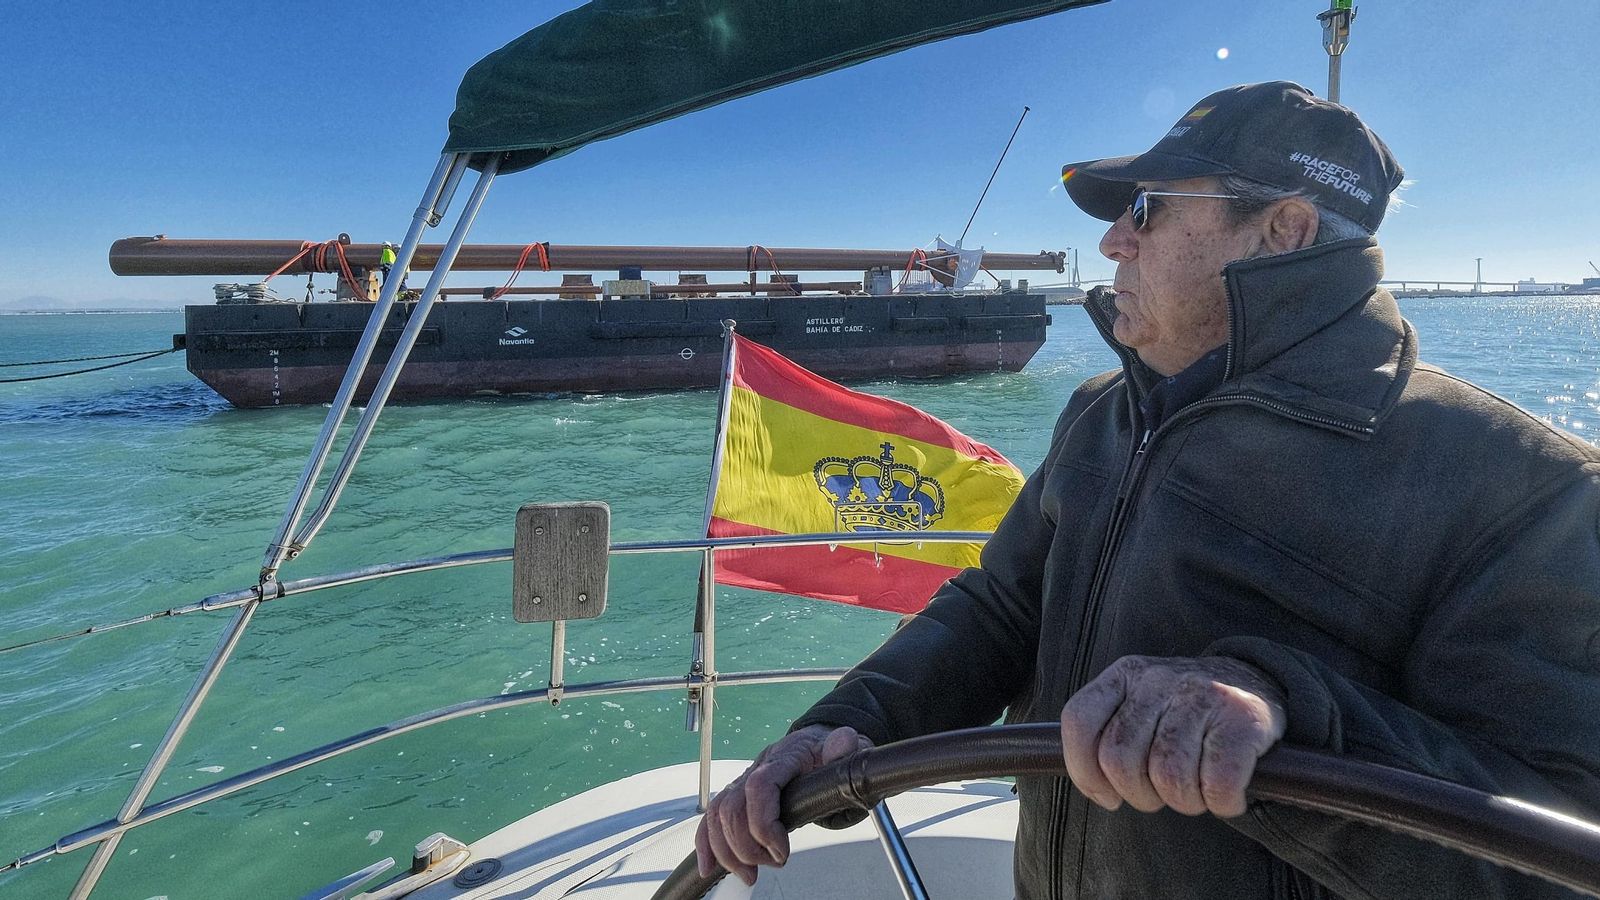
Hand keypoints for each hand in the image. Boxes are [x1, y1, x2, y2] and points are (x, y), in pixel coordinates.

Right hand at [695, 724, 872, 884]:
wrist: (818, 743)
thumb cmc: (830, 752)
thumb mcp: (848, 748)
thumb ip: (845, 748)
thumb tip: (843, 743)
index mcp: (785, 756)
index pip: (759, 786)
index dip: (763, 824)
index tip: (781, 851)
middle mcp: (758, 766)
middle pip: (733, 807)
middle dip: (749, 847)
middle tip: (775, 863)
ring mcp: (744, 781)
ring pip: (718, 815)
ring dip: (728, 852)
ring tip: (750, 874)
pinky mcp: (738, 795)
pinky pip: (712, 818)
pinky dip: (706, 844)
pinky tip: (709, 868)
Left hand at [1060, 655, 1285, 817]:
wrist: (1258, 684)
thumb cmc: (1188, 713)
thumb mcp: (1142, 706)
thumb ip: (1110, 733)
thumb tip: (1096, 788)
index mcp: (1125, 674)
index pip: (1079, 722)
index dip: (1084, 772)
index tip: (1108, 797)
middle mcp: (1159, 678)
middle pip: (1121, 761)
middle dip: (1140, 795)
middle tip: (1164, 794)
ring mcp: (1201, 694)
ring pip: (1169, 777)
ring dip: (1185, 802)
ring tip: (1197, 792)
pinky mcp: (1242, 717)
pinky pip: (1217, 783)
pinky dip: (1222, 802)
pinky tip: (1227, 795)